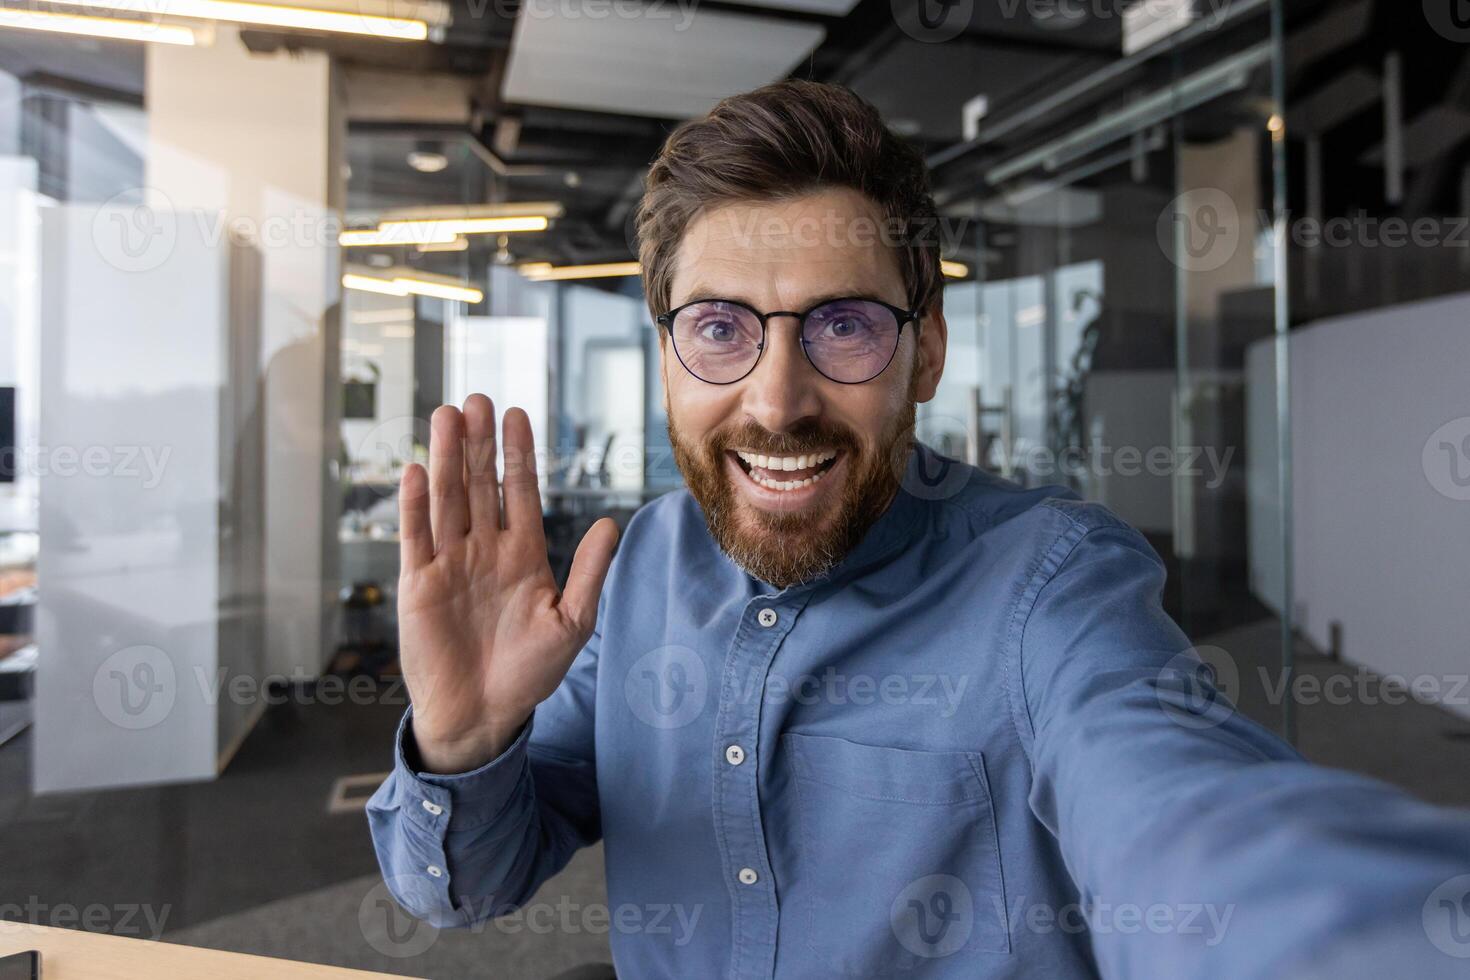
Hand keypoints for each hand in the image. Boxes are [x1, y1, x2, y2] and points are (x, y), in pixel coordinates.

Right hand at [396, 395, 618, 773]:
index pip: (519, 491)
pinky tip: (415, 470)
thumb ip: (588, 572)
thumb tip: (609, 524)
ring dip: (444, 459)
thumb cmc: (530, 673)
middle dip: (478, 443)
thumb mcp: (572, 621)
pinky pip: (416, 538)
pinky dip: (415, 506)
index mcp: (522, 554)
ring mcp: (449, 564)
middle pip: (479, 484)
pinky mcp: (419, 585)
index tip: (516, 413)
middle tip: (477, 398)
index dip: (517, 453)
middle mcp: (484, 550)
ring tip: (446, 416)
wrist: (484, 715)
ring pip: (447, 500)